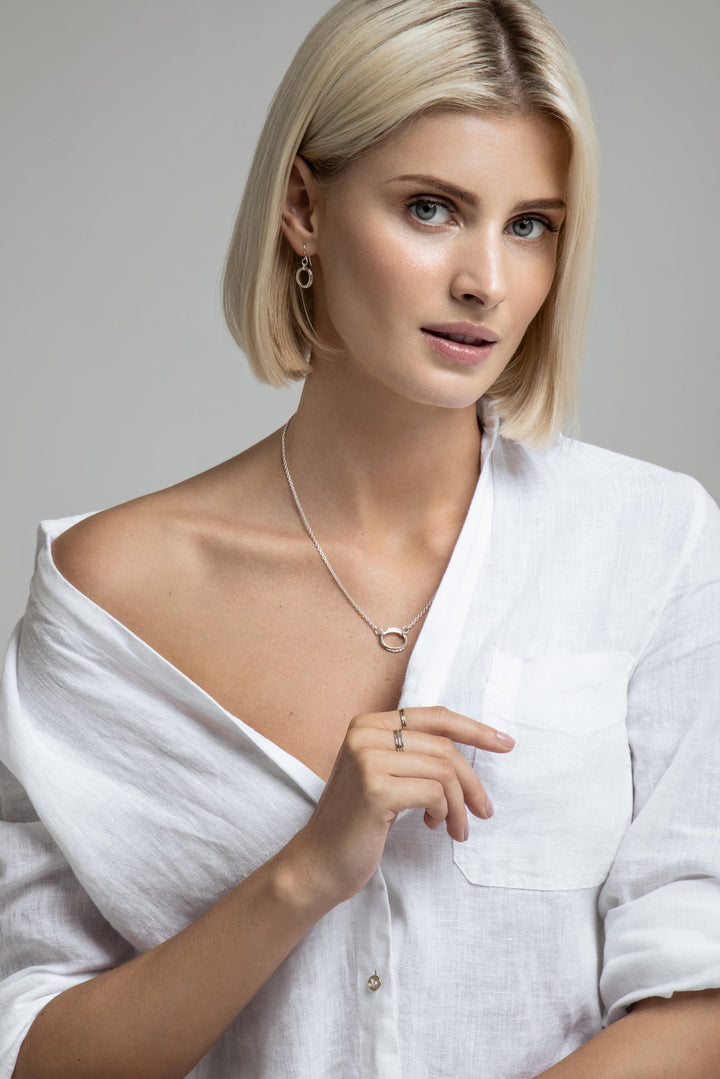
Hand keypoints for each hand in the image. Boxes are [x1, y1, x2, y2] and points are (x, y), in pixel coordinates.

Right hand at [287, 706, 514, 906]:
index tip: (505, 743)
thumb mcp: (382, 775)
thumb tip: (469, 748)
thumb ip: (413, 754)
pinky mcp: (376, 789)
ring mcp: (368, 759)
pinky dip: (445, 813)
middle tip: (484, 811)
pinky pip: (434, 793)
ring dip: (459, 805)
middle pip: (443, 747)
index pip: (434, 716)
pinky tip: (434, 827)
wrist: (318, 863)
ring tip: (456, 827)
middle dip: (472, 782)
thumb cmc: (356, 822)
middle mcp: (364, 734)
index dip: (475, 729)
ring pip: (444, 771)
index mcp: (367, 724)